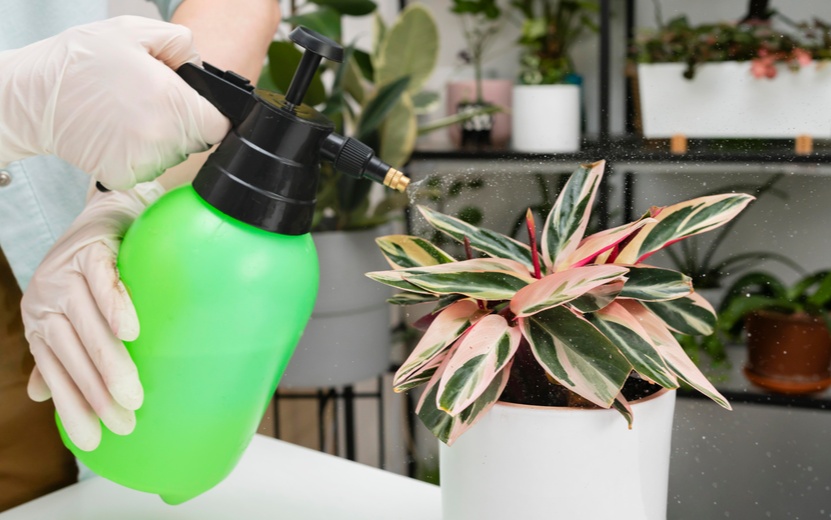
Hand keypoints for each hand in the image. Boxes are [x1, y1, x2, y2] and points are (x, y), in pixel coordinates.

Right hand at [0, 16, 229, 189]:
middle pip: (198, 140)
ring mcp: (144, 161)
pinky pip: (149, 168)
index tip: (195, 106)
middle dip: (184, 122)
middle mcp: (162, 137)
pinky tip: (118, 132)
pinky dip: (139, 154)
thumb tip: (202, 67)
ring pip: (174, 155)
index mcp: (171, 100)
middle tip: (151, 101)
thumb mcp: (133, 32)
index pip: (219, 124)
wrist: (31, 97)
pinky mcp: (126, 176)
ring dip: (161, 138)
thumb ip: (180, 44)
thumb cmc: (79, 61)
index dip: (211, 113)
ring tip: (130, 113)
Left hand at [21, 182, 164, 450]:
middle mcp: (47, 300)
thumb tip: (42, 395)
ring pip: (87, 325)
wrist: (109, 209)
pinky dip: (116, 307)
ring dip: (109, 362)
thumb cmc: (96, 266)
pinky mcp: (91, 249)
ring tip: (133, 395)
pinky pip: (103, 281)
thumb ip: (60, 350)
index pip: (55, 369)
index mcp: (40, 320)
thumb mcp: (71, 310)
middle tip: (124, 423)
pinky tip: (132, 333)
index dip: (74, 405)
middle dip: (96, 392)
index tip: (96, 438)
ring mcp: (67, 273)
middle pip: (71, 353)